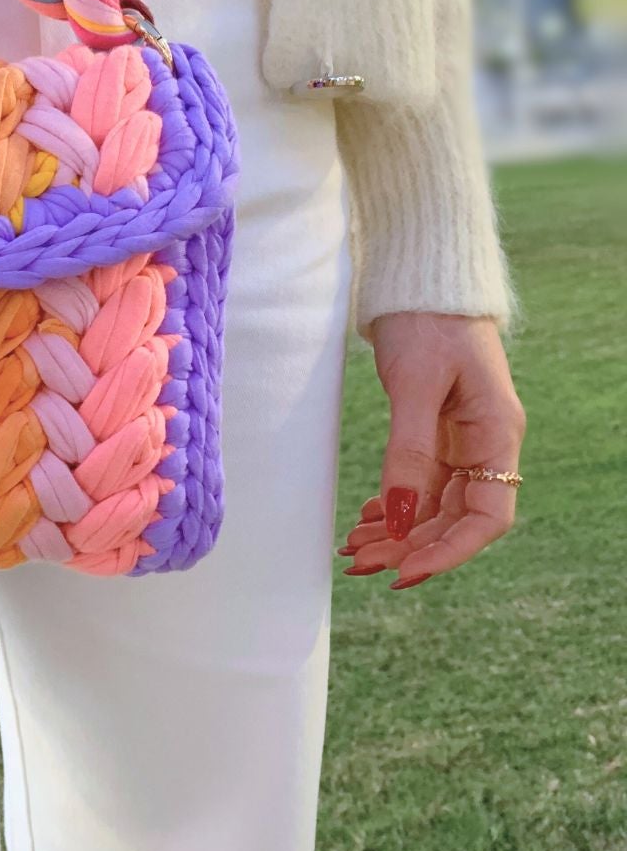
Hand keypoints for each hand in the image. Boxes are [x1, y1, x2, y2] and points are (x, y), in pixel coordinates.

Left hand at [339, 312, 525, 589]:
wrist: (421, 277)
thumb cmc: (428, 320)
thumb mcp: (415, 384)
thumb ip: (410, 451)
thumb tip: (401, 517)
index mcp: (497, 433)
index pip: (487, 517)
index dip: (449, 552)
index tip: (404, 572)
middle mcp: (486, 443)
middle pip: (455, 518)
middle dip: (411, 547)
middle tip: (360, 563)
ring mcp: (462, 439)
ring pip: (433, 505)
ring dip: (397, 532)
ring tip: (353, 550)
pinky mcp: (436, 430)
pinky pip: (420, 483)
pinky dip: (393, 505)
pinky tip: (366, 520)